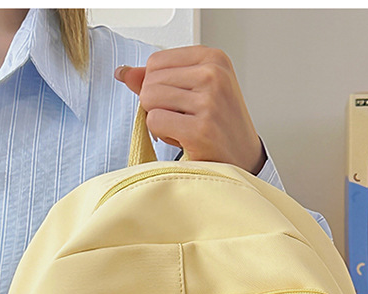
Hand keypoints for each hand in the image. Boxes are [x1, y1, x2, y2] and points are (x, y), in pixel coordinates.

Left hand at [114, 45, 265, 174]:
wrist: (244, 159)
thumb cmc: (219, 126)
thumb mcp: (195, 91)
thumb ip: (158, 79)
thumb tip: (124, 73)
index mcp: (213, 58)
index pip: (155, 61)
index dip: (158, 86)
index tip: (182, 101)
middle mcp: (213, 75)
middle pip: (150, 80)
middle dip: (158, 105)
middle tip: (184, 119)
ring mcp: (209, 101)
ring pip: (149, 99)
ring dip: (160, 120)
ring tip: (184, 128)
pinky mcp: (200, 128)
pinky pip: (154, 122)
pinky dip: (163, 135)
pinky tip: (184, 139)